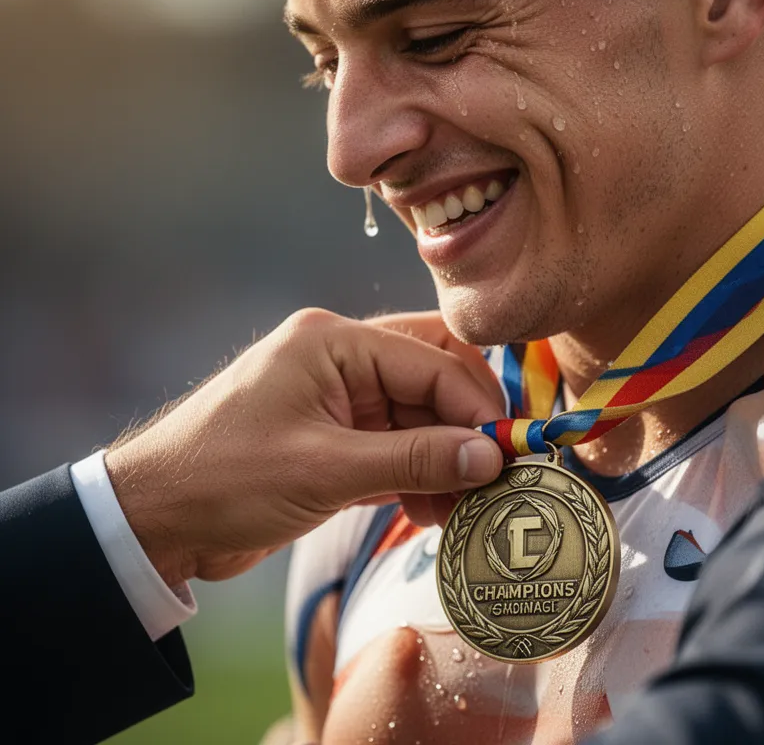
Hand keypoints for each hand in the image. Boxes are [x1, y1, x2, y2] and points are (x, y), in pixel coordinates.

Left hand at [105, 308, 504, 584]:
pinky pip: (394, 448)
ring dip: (444, 460)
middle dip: (465, 428)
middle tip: (496, 474)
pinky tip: (431, 512)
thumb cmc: (224, 479)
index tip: (509, 453)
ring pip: (418, 419)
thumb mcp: (326, 470)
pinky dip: (416, 476)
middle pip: (432, 380)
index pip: (432, 361)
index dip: (477, 407)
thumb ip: (415, 459)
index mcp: (334, 342)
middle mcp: (340, 361)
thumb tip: (491, 456)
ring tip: (462, 508)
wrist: (153, 523)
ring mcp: (338, 402)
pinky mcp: (333, 441)